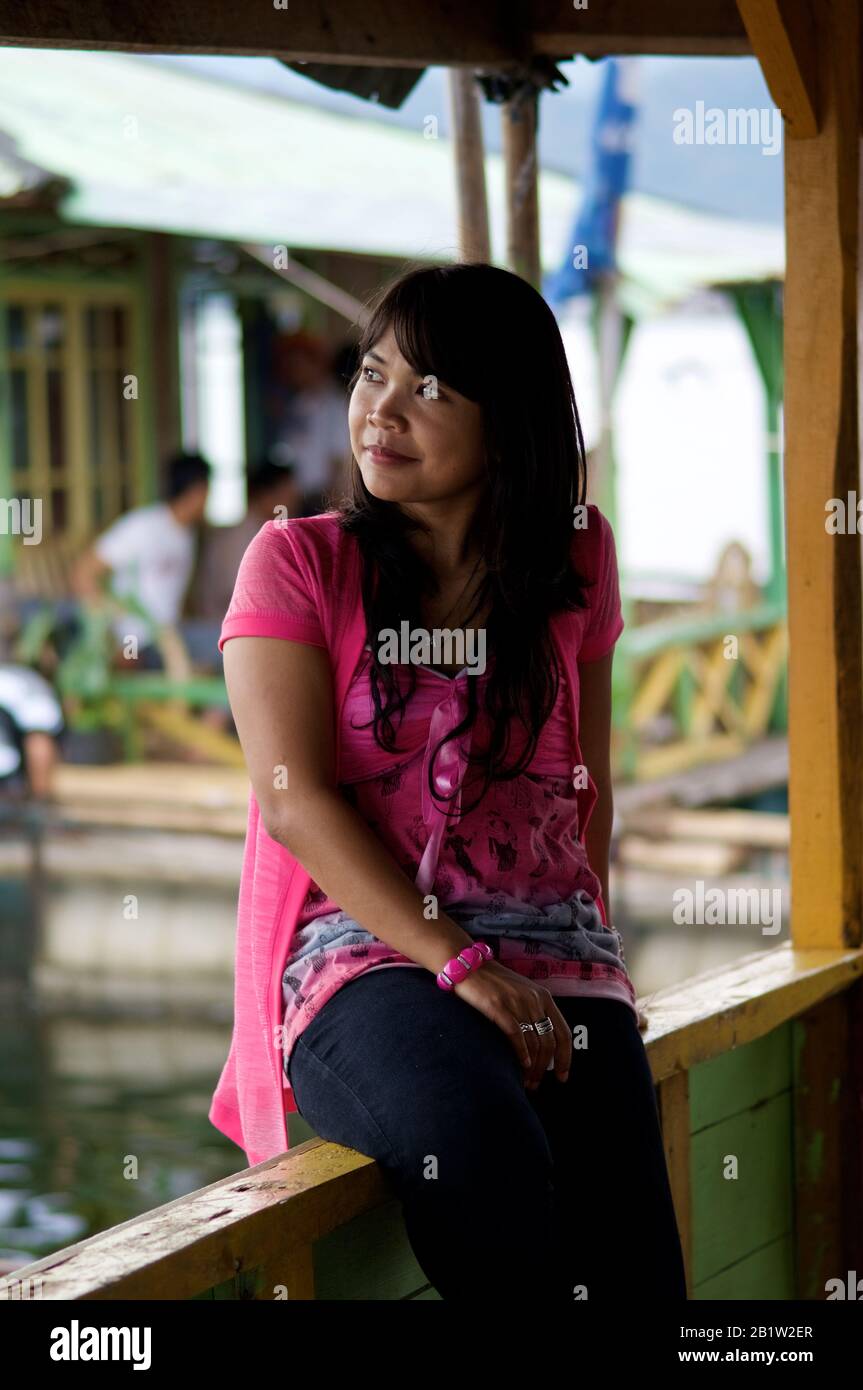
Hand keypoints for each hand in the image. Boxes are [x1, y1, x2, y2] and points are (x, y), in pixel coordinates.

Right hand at [452, 960, 571, 1088]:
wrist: (466, 963)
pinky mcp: (498, 1006)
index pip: (563, 1033)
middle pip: (549, 1042)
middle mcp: (534, 999)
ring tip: (526, 1082)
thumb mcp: (521, 992)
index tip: (562, 1076)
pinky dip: (521, 1054)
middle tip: (537, 1084)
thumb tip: (541, 1044)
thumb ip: (534, 1011)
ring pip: (534, 1042)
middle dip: (545, 1068)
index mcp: (543, 997)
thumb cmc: (492, 981)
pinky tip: (520, 1065)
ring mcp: (517, 1002)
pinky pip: (516, 1035)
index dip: (565, 1058)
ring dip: (532, 1067)